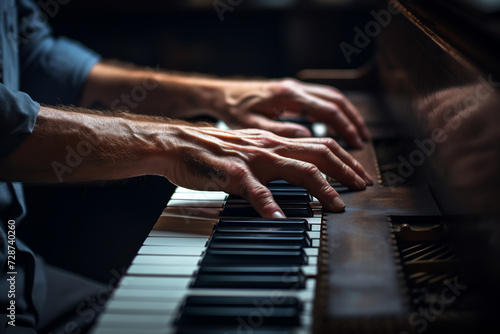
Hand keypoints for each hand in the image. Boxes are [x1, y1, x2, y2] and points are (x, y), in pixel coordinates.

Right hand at [158, 125, 372, 217]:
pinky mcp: (234, 174)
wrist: (179, 144)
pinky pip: (257, 191)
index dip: (345, 159)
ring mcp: (253, 159)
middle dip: (346, 170)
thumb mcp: (250, 148)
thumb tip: (298, 167)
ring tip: (336, 206)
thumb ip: (274, 156)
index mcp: (274, 141)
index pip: (320, 144)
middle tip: (362, 187)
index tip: (359, 174)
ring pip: (298, 170)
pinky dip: (270, 206)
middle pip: (319, 153)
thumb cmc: (213, 150)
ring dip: (322, 188)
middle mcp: (270, 147)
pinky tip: (280, 220)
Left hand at [216, 78, 370, 146]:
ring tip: (358, 134)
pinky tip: (339, 123)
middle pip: (336, 101)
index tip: (356, 144)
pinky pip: (322, 97)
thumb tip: (307, 137)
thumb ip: (280, 132)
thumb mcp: (252, 126)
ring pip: (332, 96)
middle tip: (363, 141)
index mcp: (288, 96)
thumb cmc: (233, 110)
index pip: (327, 110)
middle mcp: (295, 88)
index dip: (345, 127)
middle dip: (353, 121)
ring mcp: (295, 87)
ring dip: (348, 114)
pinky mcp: (292, 91)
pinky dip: (335, 110)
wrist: (221, 94)